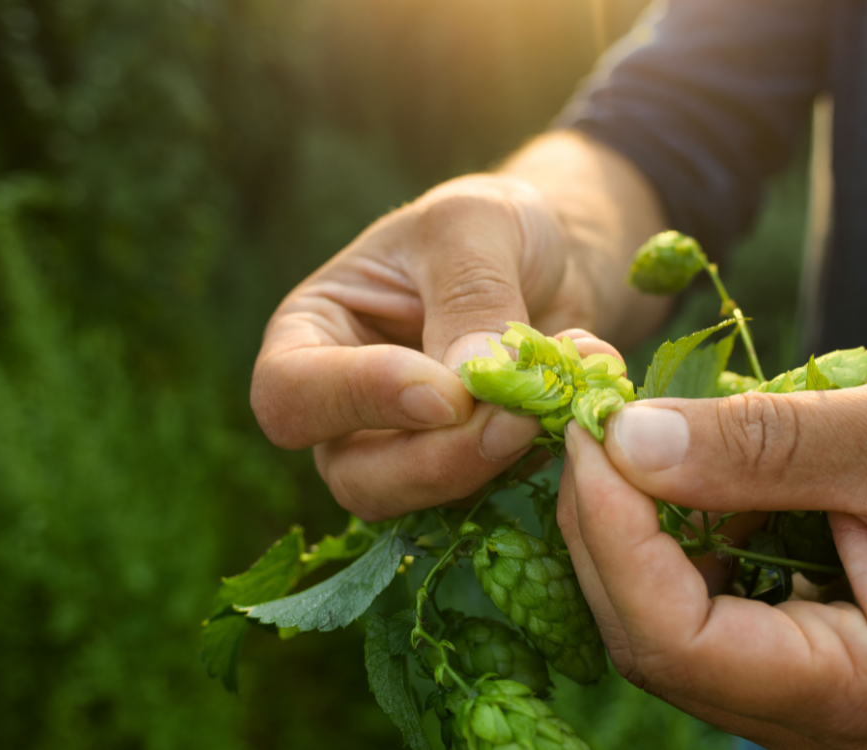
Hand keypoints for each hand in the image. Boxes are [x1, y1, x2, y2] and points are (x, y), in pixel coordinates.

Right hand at [249, 136, 668, 519]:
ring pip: (418, 502)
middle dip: (438, 458)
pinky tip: (575, 398)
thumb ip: (467, 296)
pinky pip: (489, 494)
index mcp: (311, 334)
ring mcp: (402, 448)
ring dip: (490, 466)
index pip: (291, 396)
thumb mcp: (473, 225)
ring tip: (551, 403)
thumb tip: (466, 386)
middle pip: (354, 474)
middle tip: (515, 417)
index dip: (359, 401)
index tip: (444, 392)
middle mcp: (344, 406)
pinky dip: (538, 457)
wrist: (550, 257)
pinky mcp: (465, 471)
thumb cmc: (488, 225)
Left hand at [558, 375, 866, 748]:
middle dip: (604, 531)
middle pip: (653, 648)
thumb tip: (629, 439)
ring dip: (620, 536)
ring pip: (656, 636)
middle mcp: (824, 725)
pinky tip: (659, 481)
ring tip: (619, 444)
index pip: (684, 644)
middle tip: (592, 428)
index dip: (617, 538)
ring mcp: (799, 704)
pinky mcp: (783, 667)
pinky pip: (685, 619)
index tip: (596, 436)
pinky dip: (655, 545)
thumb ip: (766, 444)